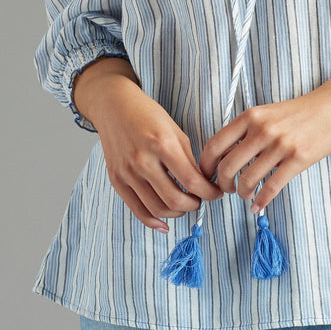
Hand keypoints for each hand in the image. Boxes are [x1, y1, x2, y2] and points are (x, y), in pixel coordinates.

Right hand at [85, 73, 221, 232]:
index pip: (191, 181)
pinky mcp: (116, 180)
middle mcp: (143, 161)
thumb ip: (188, 159)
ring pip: (157, 209)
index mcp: (162, 144)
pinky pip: (137, 210)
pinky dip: (153, 222)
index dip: (209, 192)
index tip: (216, 193)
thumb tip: (202, 184)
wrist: (114, 107)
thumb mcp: (175, 131)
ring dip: (177, 213)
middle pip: (175, 200)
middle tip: (201, 199)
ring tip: (185, 204)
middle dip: (194, 205)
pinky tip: (165, 223)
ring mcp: (127, 173)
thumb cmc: (147, 115)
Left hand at [199, 85, 330, 213]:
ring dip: (243, 193)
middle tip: (226, 190)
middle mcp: (262, 130)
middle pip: (227, 166)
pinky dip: (261, 201)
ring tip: (246, 195)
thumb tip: (225, 156)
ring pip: (248, 180)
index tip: (207, 176)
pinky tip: (259, 205)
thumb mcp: (268, 113)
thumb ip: (247, 131)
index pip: (215, 144)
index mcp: (251, 117)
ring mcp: (280, 145)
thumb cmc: (300, 112)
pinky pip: (272, 187)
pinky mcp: (298, 159)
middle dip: (222, 184)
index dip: (205, 165)